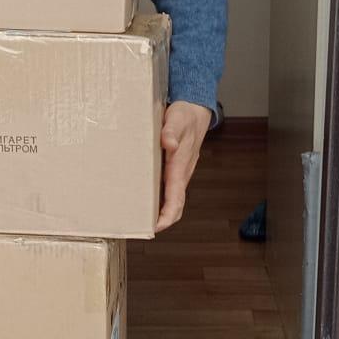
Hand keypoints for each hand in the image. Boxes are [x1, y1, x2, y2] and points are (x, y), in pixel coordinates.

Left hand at [155, 101, 211, 231]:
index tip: (158, 226)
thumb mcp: (177, 118)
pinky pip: (169, 188)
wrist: (196, 109)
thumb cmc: (185, 114)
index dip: (168, 213)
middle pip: (175, 202)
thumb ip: (171, 130)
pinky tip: (146, 200)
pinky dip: (161, 199)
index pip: (176, 195)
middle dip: (163, 219)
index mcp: (181, 164)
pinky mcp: (175, 168)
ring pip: (172, 197)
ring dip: (161, 211)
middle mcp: (181, 172)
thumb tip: (169, 144)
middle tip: (144, 229)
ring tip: (142, 220)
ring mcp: (179, 171)